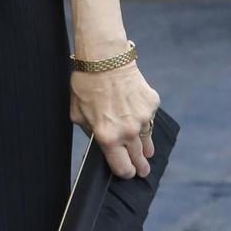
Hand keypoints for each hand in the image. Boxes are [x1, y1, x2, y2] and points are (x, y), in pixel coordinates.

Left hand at [70, 58, 160, 180]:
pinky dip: (146, 119)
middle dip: (140, 166)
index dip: (125, 173)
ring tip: (146, 152)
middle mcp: (128, 131)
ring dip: (145, 147)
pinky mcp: (152, 103)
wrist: (105, 57)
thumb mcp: (78, 113)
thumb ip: (90, 133)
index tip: (127, 172)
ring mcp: (143, 117)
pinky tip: (138, 115)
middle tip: (142, 170)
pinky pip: (150, 118)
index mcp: (108, 137)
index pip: (123, 168)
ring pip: (148, 141)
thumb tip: (100, 142)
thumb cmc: (87, 83)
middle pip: (139, 159)